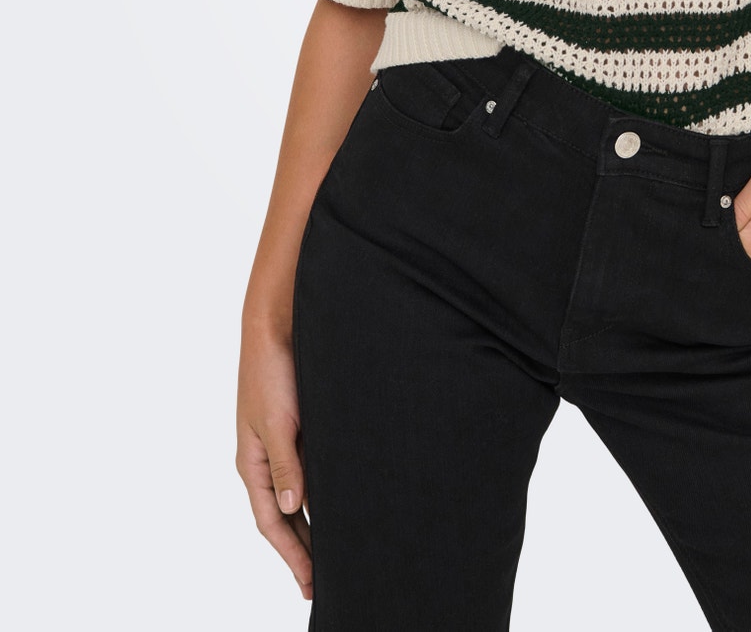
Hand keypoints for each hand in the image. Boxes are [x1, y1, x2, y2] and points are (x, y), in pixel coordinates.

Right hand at [236, 327, 312, 600]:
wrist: (278, 324)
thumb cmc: (272, 370)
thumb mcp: (278, 421)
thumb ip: (285, 465)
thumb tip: (291, 508)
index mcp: (253, 463)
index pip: (271, 522)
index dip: (291, 555)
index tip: (310, 584)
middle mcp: (266, 459)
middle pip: (284, 516)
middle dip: (301, 549)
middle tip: (322, 580)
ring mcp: (283, 444)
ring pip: (298, 496)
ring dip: (312, 523)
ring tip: (334, 551)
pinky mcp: (300, 427)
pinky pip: (310, 471)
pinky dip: (321, 493)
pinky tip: (340, 502)